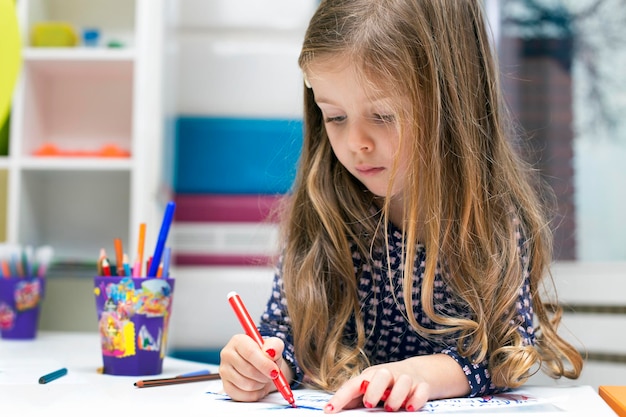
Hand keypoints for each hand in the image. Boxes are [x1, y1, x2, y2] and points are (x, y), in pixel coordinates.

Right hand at [219, 335, 289, 401]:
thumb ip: (275, 346)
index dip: (264, 364)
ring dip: (260, 385)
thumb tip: (271, 352)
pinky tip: (258, 387)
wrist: (259, 365)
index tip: (275, 371)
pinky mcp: (226, 386)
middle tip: (272, 375)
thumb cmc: (264, 354)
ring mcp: (224, 371)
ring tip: (264, 378)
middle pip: (248, 370)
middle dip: (264, 376)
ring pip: (246, 385)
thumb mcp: (273, 346)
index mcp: (238, 341)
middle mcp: (227, 354)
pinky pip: (243, 395)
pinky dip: (255, 394)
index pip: (250, 353)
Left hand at [323, 354, 468, 412]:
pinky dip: (416, 399)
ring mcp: (406, 379)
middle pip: (381, 374)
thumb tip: (333, 410)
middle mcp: (388, 375)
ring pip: (403, 381)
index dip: (341, 397)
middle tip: (369, 404)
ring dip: (396, 396)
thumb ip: (354, 399)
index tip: (329, 410)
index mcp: (370, 376)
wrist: (415, 372)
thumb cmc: (386, 384)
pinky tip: (410, 408)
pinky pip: (422, 390)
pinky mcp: (422, 386)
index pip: (353, 385)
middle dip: (374, 390)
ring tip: (391, 408)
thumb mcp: (369, 388)